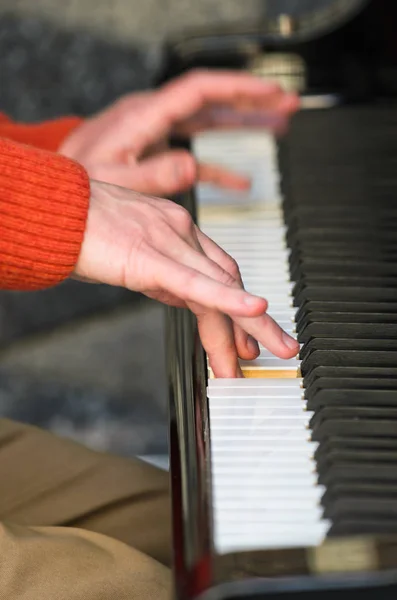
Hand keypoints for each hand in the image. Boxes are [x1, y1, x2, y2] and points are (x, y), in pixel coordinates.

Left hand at [60, 70, 298, 195]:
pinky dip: (220, 168)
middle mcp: (154, 119)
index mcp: (145, 117)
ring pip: (208, 123)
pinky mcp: (155, 154)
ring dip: (243, 126)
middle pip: (212, 100)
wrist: (57, 191)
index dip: (240, 87)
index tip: (273, 90)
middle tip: (288, 104)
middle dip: (252, 101)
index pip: (201, 89)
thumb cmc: (78, 183)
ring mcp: (156, 135)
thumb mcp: (114, 181)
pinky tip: (240, 182)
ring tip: (278, 128)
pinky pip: (196, 155)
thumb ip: (152, 175)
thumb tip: (192, 166)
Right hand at [76, 180, 298, 377]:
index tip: (249, 336)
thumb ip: (161, 271)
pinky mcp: (150, 258)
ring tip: (262, 358)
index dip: (240, 304)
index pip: (221, 271)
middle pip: (230, 279)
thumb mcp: (134, 253)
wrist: (54, 211)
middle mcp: (182, 232)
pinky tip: (254, 312)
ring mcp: (169, 242)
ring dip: (247, 325)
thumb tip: (179, 296)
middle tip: (278, 349)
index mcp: (178, 229)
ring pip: (220, 287)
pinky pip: (196, 283)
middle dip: (256, 321)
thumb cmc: (85, 230)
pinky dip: (228, 299)